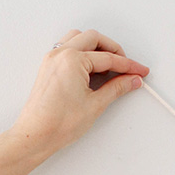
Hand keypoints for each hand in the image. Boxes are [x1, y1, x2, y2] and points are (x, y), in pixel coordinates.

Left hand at [8, 28, 149, 158]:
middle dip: (114, 50)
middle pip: (94, 39)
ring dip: (96, 46)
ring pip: (79, 38)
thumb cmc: (57, 124)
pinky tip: (91, 66)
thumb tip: (131, 80)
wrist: (35, 136)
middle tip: (127, 66)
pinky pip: (67, 47)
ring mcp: (52, 58)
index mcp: (73, 59)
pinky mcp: (48, 66)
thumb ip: (116, 88)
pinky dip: (82, 51)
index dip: (128, 66)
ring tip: (109, 64)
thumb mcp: (95, 105)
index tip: (139, 71)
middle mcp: (61, 54)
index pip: (108, 58)